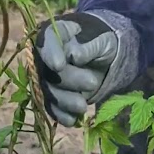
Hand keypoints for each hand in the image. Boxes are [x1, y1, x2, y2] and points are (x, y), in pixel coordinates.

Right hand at [34, 11, 136, 125]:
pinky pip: (53, 107)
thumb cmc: (104, 41)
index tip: (59, 65)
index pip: (47, 40)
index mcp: (57, 33)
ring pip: (49, 91)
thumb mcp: (103, 38)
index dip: (50, 53)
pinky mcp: (55, 95)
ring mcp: (48, 77)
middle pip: (48, 70)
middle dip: (68, 79)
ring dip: (64, 101)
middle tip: (92, 83)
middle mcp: (46, 55)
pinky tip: (73, 120)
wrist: (106, 56)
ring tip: (83, 106)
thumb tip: (74, 56)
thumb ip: (89, 45)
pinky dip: (62, 115)